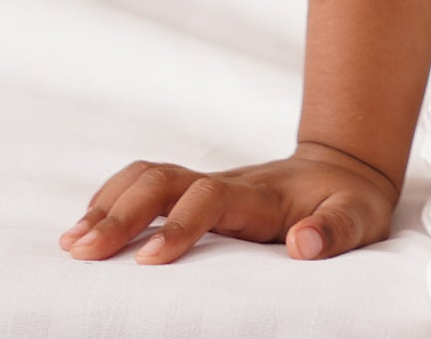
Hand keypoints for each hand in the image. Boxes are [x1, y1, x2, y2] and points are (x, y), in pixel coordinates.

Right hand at [57, 139, 400, 262]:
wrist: (343, 170)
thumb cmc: (348, 203)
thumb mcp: (359, 219)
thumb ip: (336, 230)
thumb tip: (303, 244)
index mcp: (261, 196)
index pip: (210, 198)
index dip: (180, 226)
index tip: (148, 262)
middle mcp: (226, 184)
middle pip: (164, 180)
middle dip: (122, 212)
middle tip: (82, 252)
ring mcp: (208, 186)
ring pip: (149, 177)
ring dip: (109, 203)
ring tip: (72, 244)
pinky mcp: (195, 194)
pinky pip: (147, 186)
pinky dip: (112, 200)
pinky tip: (85, 230)